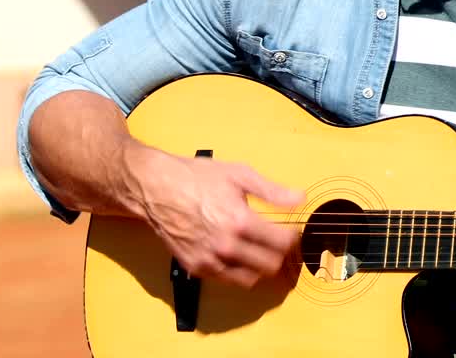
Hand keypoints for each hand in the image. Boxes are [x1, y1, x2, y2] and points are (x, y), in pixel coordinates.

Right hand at [128, 145, 304, 288]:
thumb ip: (273, 191)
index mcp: (240, 221)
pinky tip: (240, 254)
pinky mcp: (196, 268)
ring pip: (251, 278)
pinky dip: (240, 271)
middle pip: (271, 265)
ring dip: (261, 266)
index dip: (293, 237)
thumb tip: (301, 199)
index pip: (283, 243)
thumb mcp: (240, 175)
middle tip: (278, 241)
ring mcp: (210, 260)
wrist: (155, 189)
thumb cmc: (197, 177)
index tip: (292, 230)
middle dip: (280, 254)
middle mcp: (226, 246)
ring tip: (261, 249)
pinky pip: (228, 279)